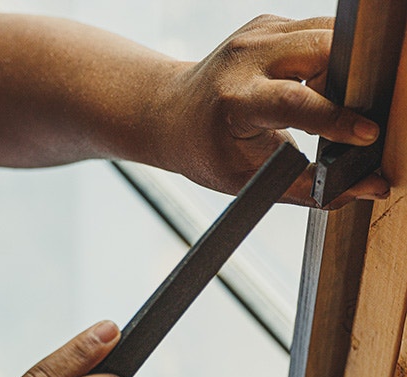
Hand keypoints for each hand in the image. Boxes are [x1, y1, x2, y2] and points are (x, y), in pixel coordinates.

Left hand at [156, 15, 388, 207]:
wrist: (172, 115)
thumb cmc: (208, 152)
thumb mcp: (250, 180)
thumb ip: (310, 187)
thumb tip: (370, 187)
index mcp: (235, 100)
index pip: (294, 101)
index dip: (335, 117)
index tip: (367, 134)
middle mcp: (247, 57)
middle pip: (322, 51)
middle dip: (352, 81)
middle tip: (357, 115)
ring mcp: (260, 33)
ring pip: (328, 33)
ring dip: (345, 67)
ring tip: (332, 102)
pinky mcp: (271, 24)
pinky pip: (320, 32)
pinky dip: (331, 58)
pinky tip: (319, 85)